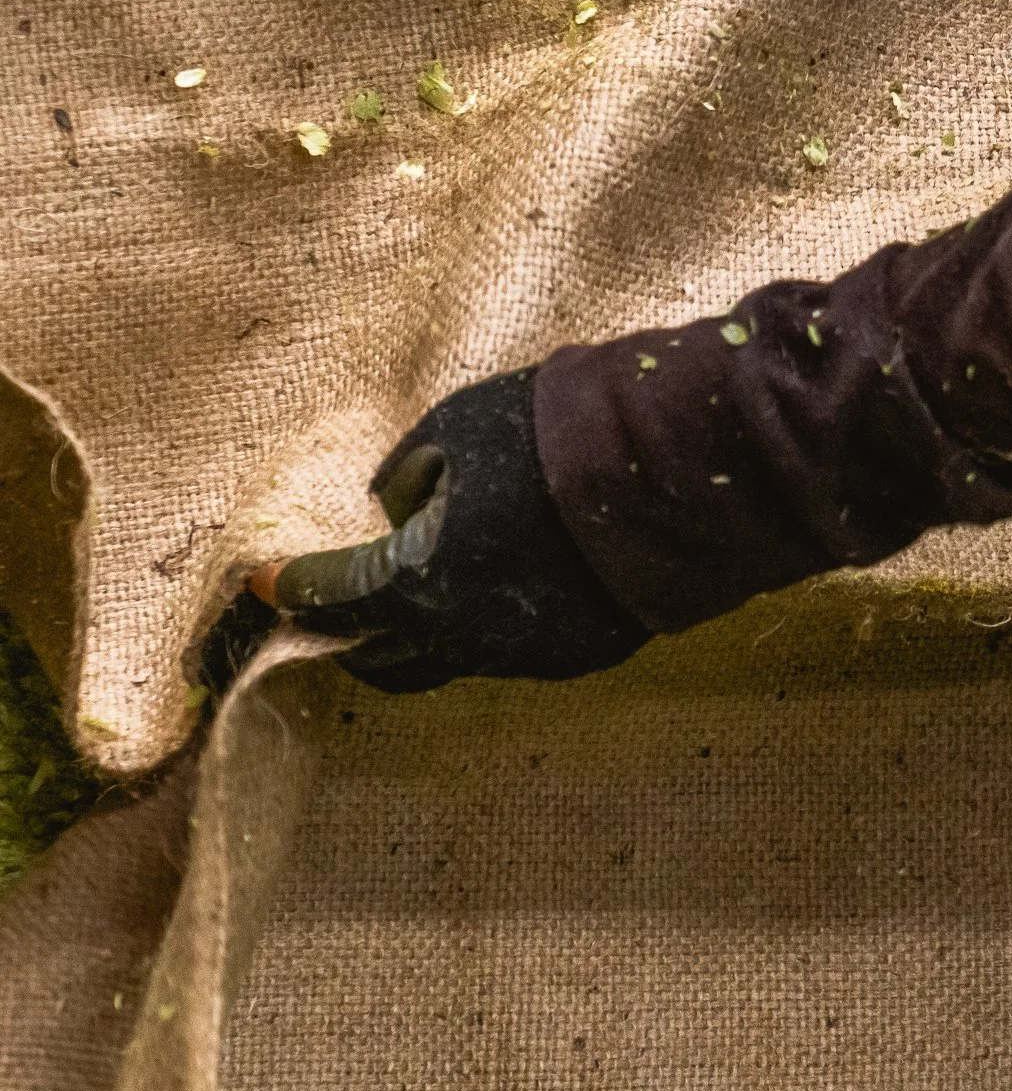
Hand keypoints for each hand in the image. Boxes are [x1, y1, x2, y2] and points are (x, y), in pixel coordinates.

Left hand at [241, 369, 649, 692]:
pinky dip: (496, 626)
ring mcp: (526, 656)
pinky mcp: (581, 656)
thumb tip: (395, 504)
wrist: (671, 472)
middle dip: (350, 638)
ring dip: (429, 632)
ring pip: (455, 658)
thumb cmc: (553, 438)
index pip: (330, 595)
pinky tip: (512, 588)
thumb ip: (407, 475)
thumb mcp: (455, 429)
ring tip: (432, 594)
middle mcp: (464, 636)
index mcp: (418, 580)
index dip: (290, 587)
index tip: (261, 586)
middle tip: (336, 615)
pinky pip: (518, 651)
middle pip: (383, 661)